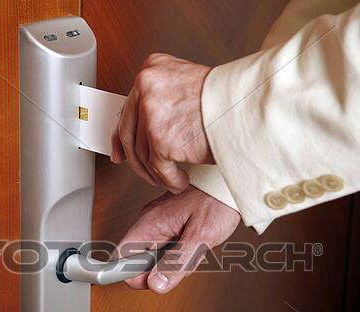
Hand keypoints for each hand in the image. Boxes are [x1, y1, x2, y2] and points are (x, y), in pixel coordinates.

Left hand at [111, 53, 212, 193]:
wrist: (248, 106)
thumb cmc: (225, 100)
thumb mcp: (185, 86)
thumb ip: (161, 101)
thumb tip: (141, 129)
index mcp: (151, 70)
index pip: (127, 109)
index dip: (122, 137)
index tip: (121, 152)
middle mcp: (146, 87)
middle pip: (129, 134)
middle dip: (135, 160)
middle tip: (144, 172)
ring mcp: (151, 113)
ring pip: (142, 155)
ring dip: (155, 173)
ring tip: (170, 178)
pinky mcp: (161, 138)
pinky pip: (158, 169)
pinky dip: (169, 180)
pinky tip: (180, 182)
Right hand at [113, 187, 239, 293]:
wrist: (227, 185)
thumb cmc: (217, 201)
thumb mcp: (201, 237)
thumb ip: (177, 263)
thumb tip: (155, 285)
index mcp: (149, 223)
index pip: (121, 257)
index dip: (131, 275)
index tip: (152, 280)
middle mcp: (148, 223)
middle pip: (138, 262)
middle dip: (160, 271)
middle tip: (184, 260)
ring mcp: (157, 224)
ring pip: (153, 258)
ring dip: (173, 263)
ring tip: (194, 250)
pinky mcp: (167, 226)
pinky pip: (165, 249)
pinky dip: (179, 254)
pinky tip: (194, 246)